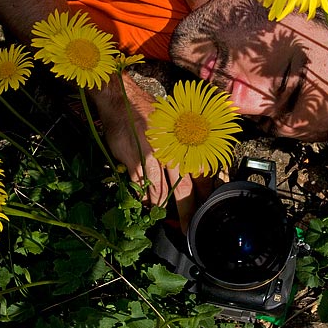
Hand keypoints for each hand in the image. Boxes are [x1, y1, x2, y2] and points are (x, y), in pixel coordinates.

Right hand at [91, 72, 195, 232]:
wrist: (121, 100)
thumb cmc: (149, 112)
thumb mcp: (173, 126)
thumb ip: (182, 147)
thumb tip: (194, 169)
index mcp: (184, 143)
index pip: (201, 173)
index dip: (204, 194)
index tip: (206, 209)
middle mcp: (171, 151)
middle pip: (183, 189)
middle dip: (185, 211)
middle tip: (186, 227)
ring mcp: (152, 158)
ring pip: (160, 192)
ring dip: (161, 206)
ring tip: (163, 215)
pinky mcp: (133, 161)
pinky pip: (141, 186)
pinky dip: (143, 196)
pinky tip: (145, 201)